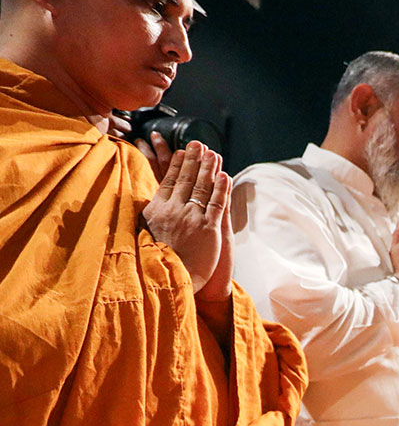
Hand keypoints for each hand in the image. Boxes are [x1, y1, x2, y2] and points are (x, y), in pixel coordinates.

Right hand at [143, 140, 231, 296]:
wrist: (169, 282)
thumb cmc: (157, 263)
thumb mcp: (145, 235)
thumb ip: (150, 218)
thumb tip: (147, 206)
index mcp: (156, 211)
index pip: (168, 181)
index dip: (177, 165)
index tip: (182, 151)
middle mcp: (174, 211)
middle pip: (186, 179)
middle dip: (194, 159)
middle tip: (200, 143)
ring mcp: (192, 218)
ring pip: (202, 187)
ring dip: (208, 168)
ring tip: (213, 152)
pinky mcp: (209, 228)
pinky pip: (217, 203)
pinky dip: (221, 188)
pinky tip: (225, 175)